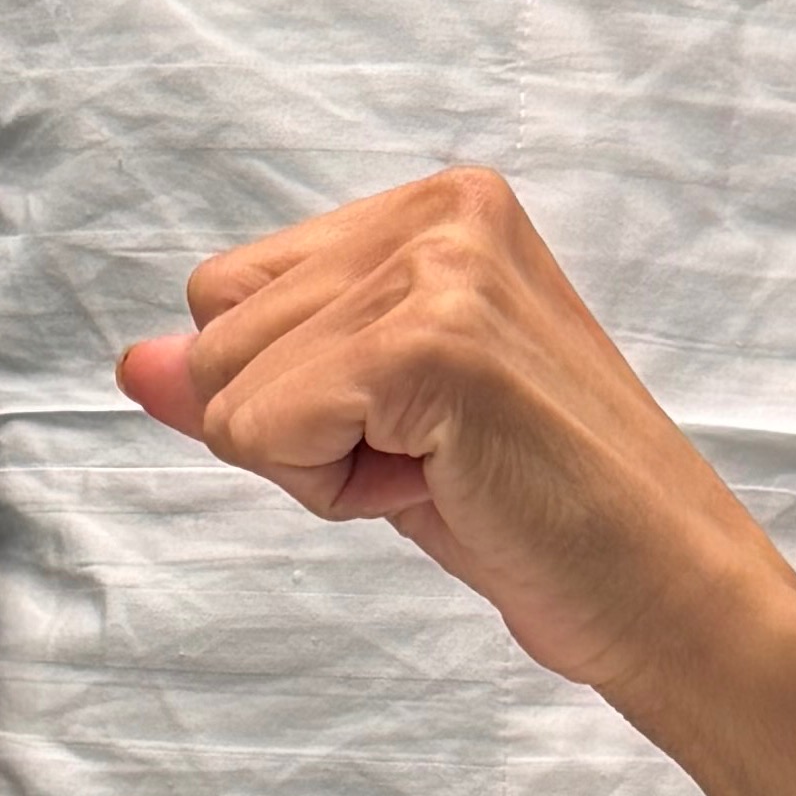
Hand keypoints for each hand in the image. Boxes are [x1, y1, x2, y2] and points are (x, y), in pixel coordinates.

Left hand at [117, 172, 795, 733]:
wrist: (663, 589)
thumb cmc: (533, 510)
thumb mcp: (368, 427)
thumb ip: (253, 379)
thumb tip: (133, 360)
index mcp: (437, 206)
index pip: (232, 289)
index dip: (294, 389)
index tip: (416, 425)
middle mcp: (440, 211)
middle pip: (216, 329)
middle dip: (298, 426)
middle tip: (434, 457)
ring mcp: (439, 269)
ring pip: (229, 389)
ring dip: (318, 462)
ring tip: (445, 467)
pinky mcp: (429, 344)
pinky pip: (260, 430)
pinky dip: (331, 488)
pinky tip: (441, 482)